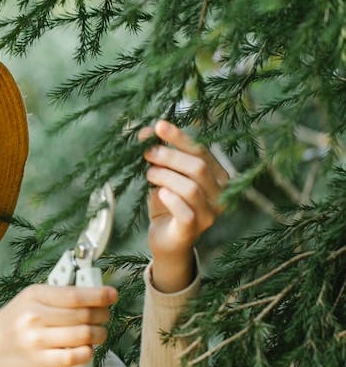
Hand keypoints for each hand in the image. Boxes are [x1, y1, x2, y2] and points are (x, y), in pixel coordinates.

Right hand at [0, 282, 116, 366]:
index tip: (112, 295)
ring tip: (99, 334)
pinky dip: (87, 353)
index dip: (99, 295)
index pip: (75, 294)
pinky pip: (75, 356)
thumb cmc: (8, 326)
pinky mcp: (39, 362)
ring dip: (99, 335)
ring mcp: (37, 340)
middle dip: (102, 316)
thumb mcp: (26, 302)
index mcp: (33, 295)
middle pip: (84, 315)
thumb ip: (56, 298)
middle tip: (105, 317)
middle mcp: (35, 315)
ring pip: (84, 335)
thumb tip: (92, 294)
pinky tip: (87, 349)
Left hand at [139, 119, 227, 291]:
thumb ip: (160, 153)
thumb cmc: (168, 202)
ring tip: (149, 174)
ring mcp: (210, 214)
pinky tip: (160, 193)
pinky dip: (172, 199)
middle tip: (148, 154)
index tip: (158, 126)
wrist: (167, 240)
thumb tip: (146, 132)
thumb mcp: (164, 174)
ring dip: (165, 176)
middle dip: (169, 156)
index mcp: (218, 176)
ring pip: (191, 188)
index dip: (179, 138)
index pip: (202, 151)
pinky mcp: (194, 230)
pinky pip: (186, 212)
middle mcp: (220, 194)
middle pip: (198, 167)